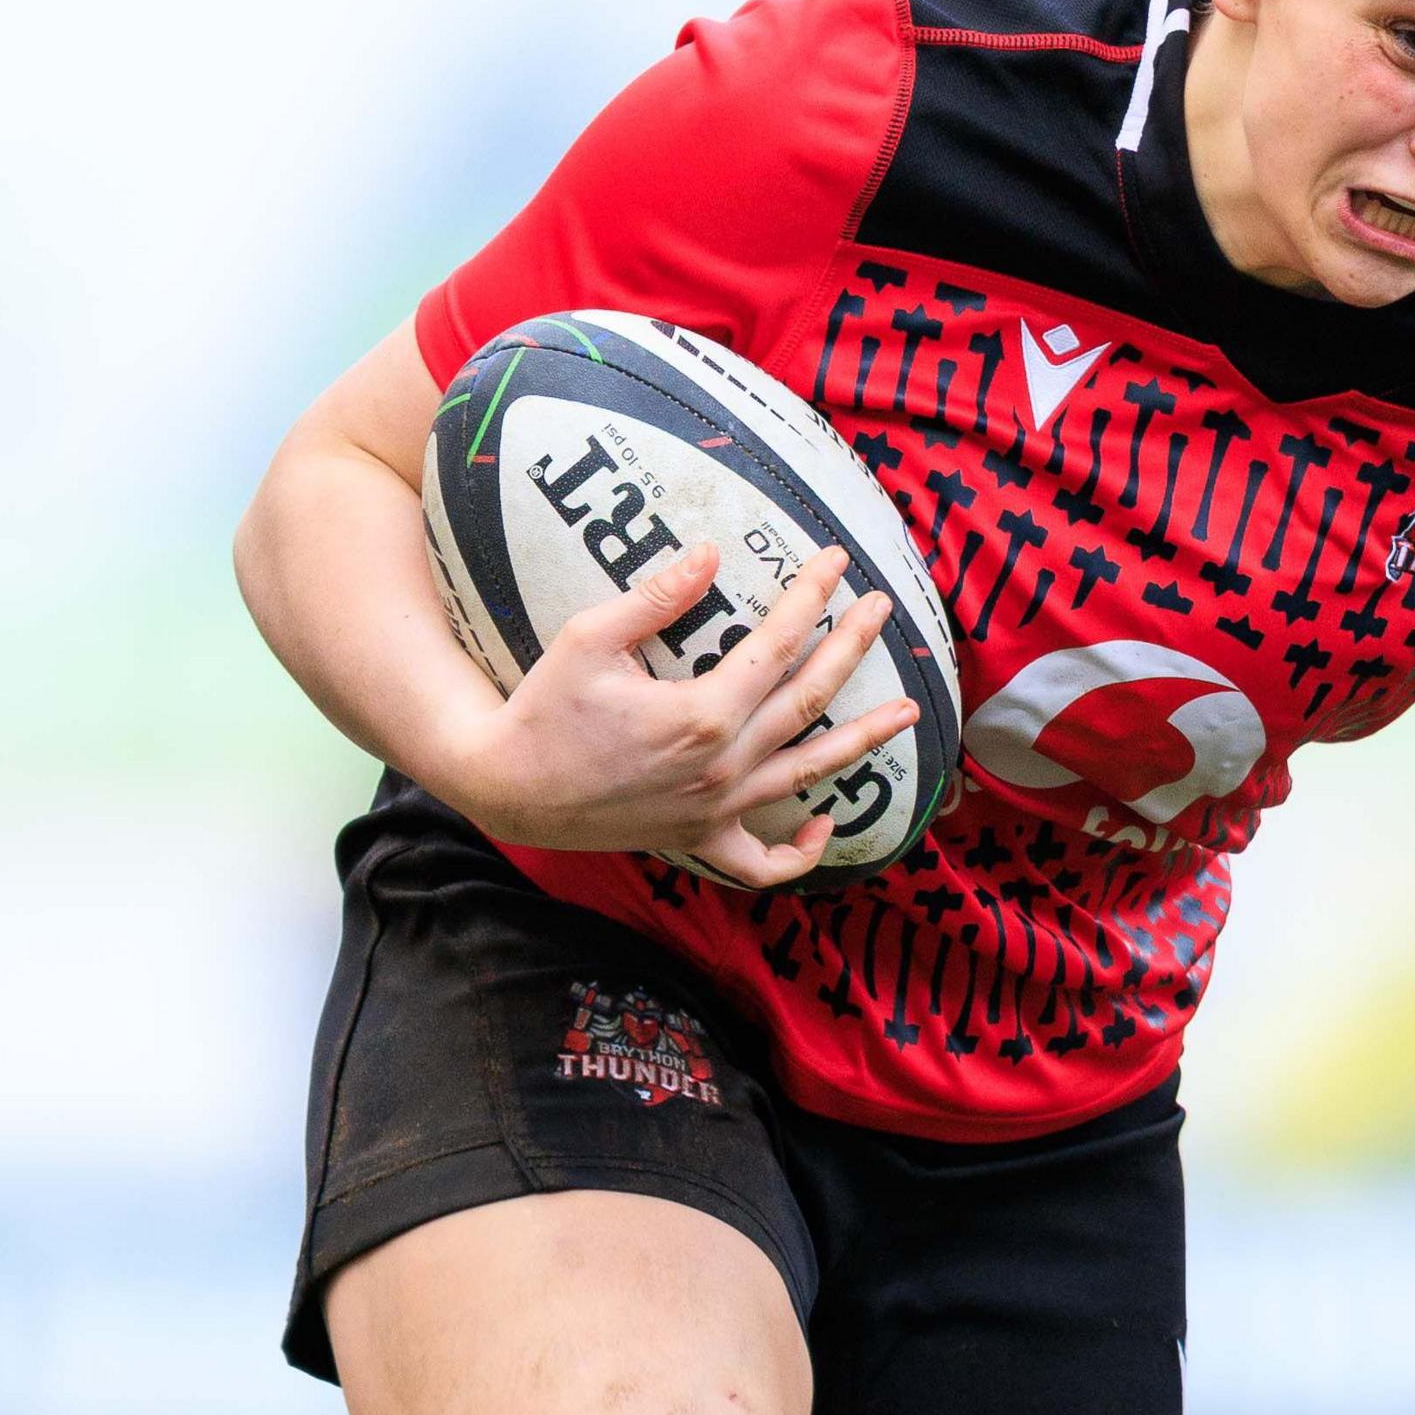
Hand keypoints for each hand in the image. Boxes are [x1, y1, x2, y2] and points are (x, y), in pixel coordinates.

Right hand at [439, 542, 918, 890]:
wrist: (508, 787)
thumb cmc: (543, 708)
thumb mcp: (589, 638)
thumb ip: (656, 596)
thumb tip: (710, 552)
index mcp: (702, 714)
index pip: (777, 645)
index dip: (811, 599)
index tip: (836, 562)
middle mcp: (723, 767)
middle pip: (809, 700)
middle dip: (852, 648)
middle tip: (882, 608)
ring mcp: (716, 811)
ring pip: (808, 772)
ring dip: (863, 740)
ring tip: (907, 713)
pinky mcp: (699, 841)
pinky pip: (763, 862)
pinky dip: (801, 852)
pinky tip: (824, 823)